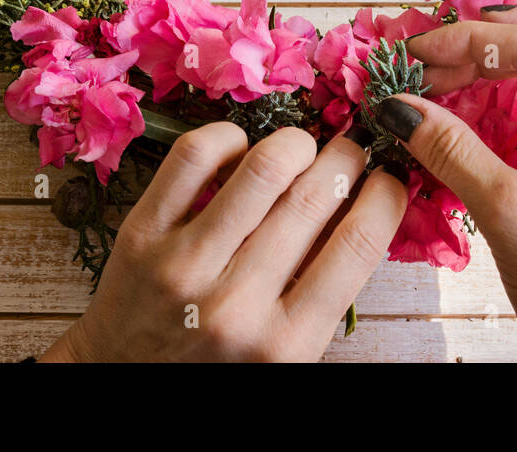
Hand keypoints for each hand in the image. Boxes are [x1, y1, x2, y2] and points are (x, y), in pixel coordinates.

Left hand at [41, 123, 407, 361]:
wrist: (125, 379)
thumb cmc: (218, 363)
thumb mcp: (285, 350)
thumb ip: (323, 290)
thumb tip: (368, 204)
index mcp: (286, 343)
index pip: (358, 244)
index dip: (387, 194)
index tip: (391, 177)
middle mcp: (236, 304)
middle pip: (315, 197)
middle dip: (348, 158)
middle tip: (352, 152)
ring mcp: (184, 265)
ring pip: (263, 167)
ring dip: (296, 143)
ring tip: (302, 148)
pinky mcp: (142, 233)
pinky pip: (195, 155)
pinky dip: (229, 136)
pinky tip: (241, 148)